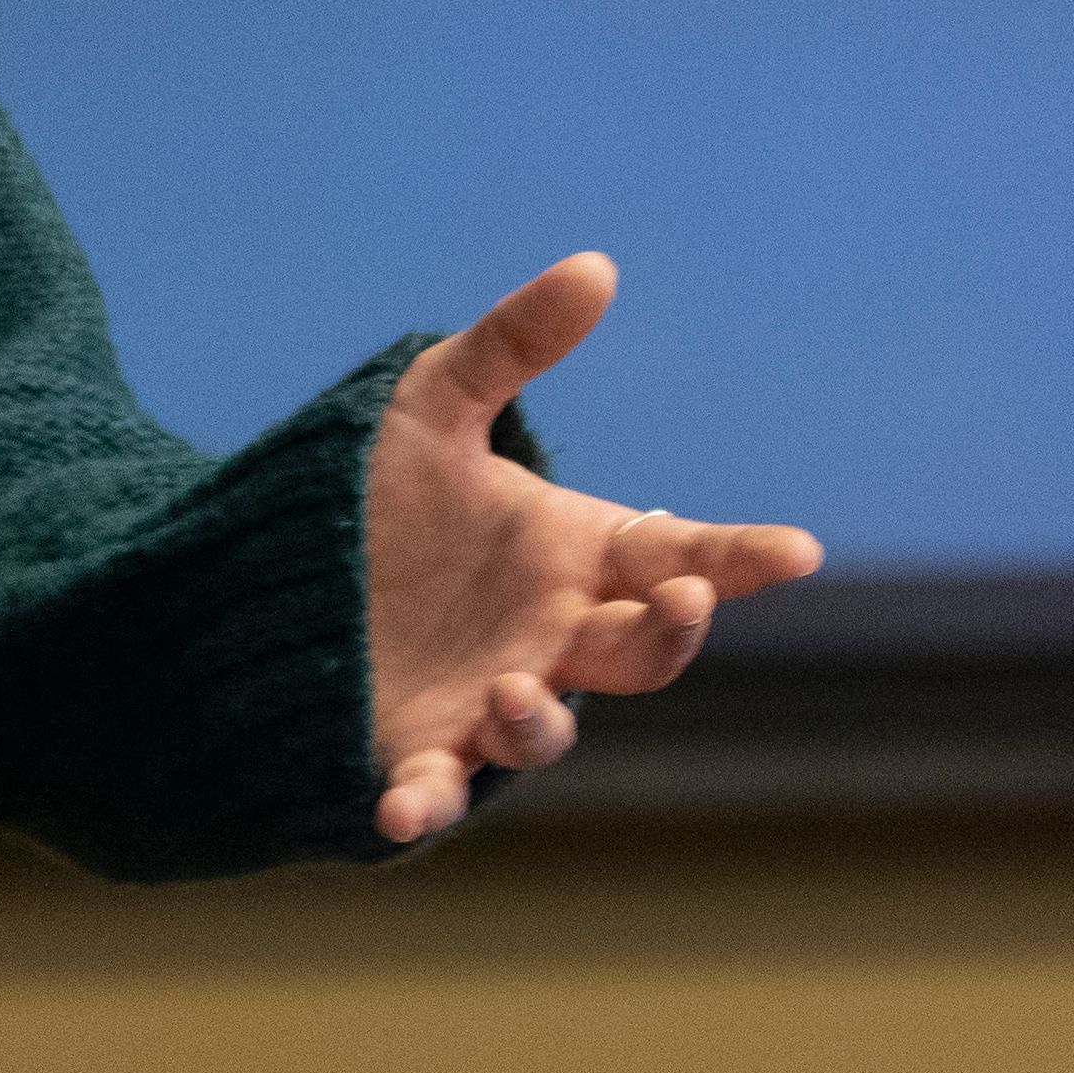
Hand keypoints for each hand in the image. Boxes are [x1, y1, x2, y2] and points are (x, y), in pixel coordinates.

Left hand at [363, 250, 822, 842]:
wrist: (274, 566)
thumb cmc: (375, 489)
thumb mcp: (432, 402)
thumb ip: (511, 345)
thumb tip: (596, 265)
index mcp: (572, 554)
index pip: (679, 553)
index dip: (742, 557)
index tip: (799, 551)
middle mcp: (549, 636)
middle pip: (643, 653)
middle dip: (673, 631)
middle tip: (679, 598)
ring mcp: (489, 699)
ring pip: (549, 730)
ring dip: (543, 719)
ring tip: (512, 691)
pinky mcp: (415, 750)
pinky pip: (434, 790)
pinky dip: (424, 802)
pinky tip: (397, 807)